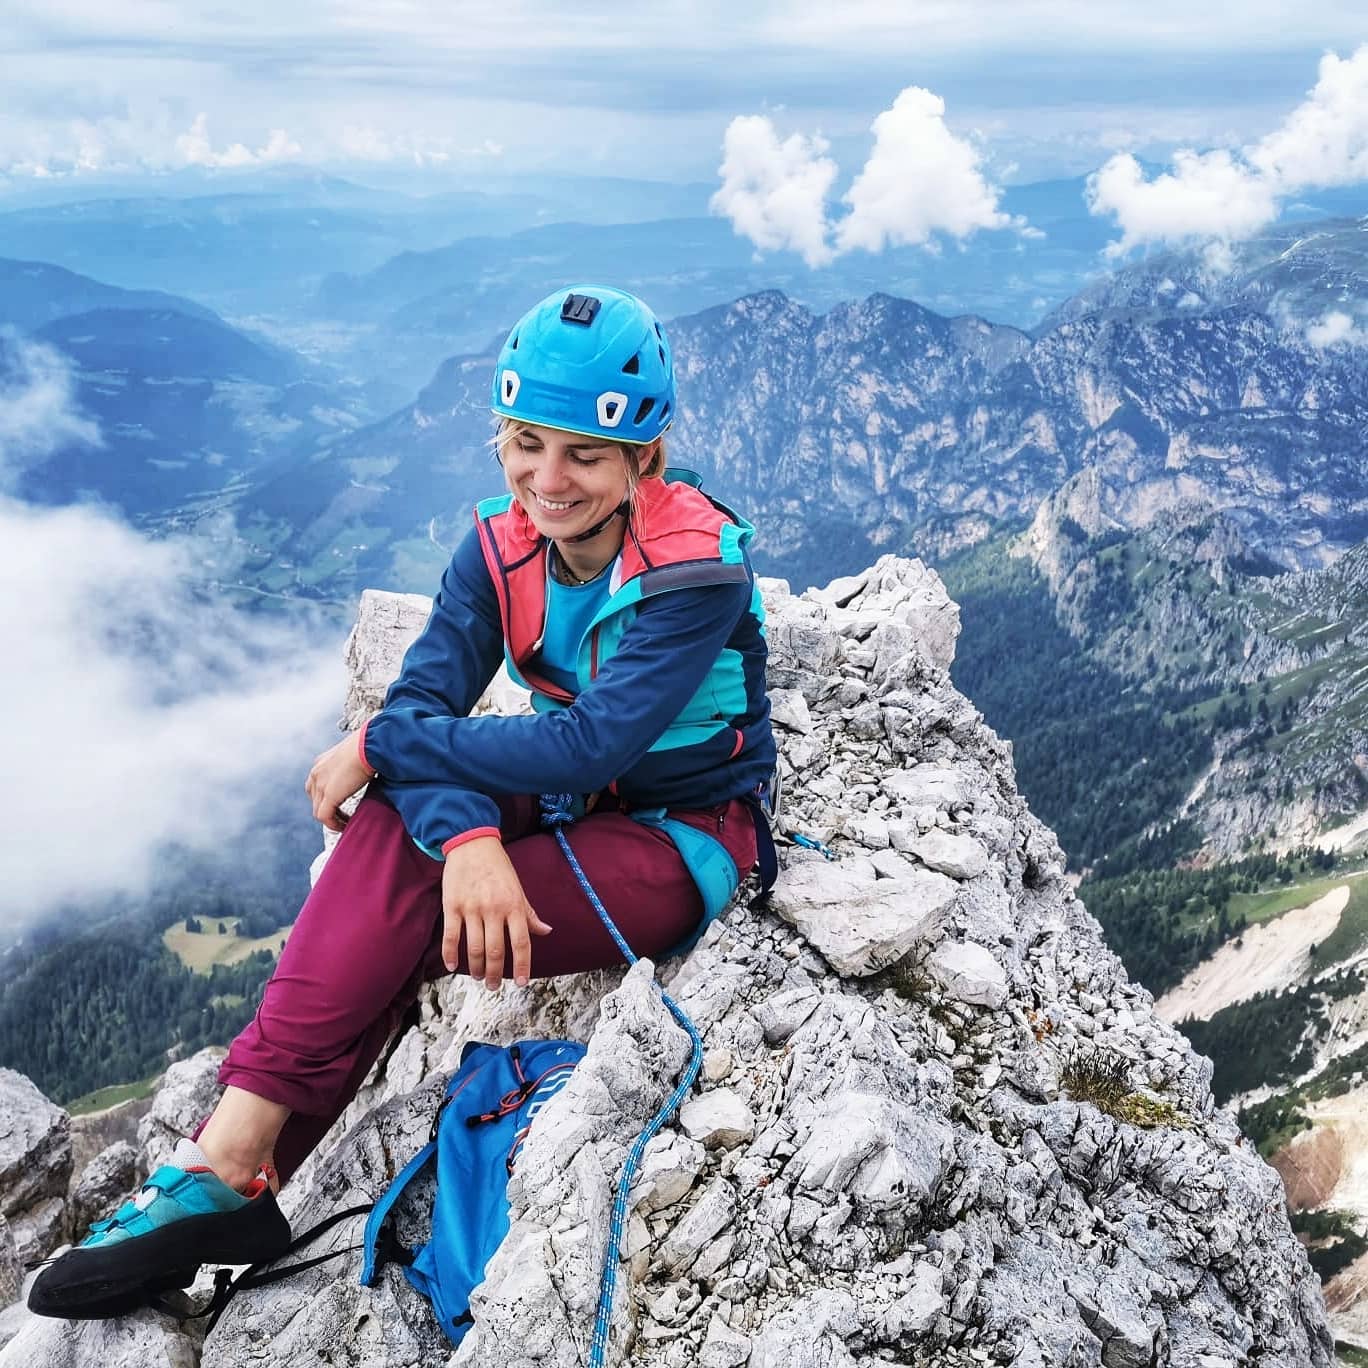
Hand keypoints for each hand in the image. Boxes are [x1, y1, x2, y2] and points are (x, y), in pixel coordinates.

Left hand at [304, 734, 371, 831]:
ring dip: (331, 819)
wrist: (369, 746)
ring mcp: (320, 785)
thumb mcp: (355, 755)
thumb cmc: (369, 745)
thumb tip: (366, 769)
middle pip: (315, 799)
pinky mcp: (329, 796)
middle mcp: (316, 773)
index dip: (325, 797)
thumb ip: (354, 764)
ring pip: (318, 811)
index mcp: (322, 762)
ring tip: (345, 822)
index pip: (316, 785)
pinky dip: (334, 824)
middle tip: (342, 815)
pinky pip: (325, 817)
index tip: (338, 803)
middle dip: (327, 809)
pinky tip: (345, 825)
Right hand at [442, 837, 552, 988]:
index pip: (521, 943)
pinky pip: (451, 936)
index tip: (521, 983)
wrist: (472, 843)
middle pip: (495, 950)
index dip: (522, 965)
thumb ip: (529, 912)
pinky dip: (450, 955)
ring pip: (474, 947)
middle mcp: (494, 908)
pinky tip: (452, 966)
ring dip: (475, 967)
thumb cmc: (498, 867)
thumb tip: (546, 930)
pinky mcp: (452, 906)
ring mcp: (472, 908)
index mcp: (514, 905)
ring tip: (477, 976)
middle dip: (494, 973)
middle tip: (492, 986)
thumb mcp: (518, 888)